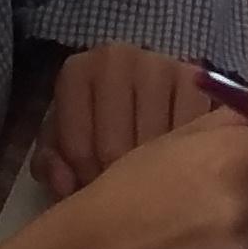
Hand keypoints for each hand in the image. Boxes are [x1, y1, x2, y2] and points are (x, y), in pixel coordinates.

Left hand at [35, 41, 208, 197]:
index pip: (78, 149)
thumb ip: (53, 164)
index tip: (94, 185)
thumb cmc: (95, 119)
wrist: (139, 86)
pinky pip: (190, 133)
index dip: (85, 180)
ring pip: (154, 146)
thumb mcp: (64, 139)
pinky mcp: (194, 78)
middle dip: (118, 180)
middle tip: (123, 189)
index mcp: (78, 72)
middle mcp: (117, 59)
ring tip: (149, 176)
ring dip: (153, 173)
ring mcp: (159, 64)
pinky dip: (183, 156)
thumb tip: (66, 185)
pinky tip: (175, 161)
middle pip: (115, 149)